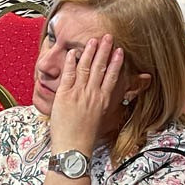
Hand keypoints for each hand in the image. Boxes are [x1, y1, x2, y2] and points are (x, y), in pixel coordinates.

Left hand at [49, 35, 123, 153]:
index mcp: (103, 101)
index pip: (112, 77)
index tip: (119, 51)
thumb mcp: (100, 119)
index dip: (116, 62)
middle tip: (108, 37)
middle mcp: (93, 95)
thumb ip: (103, 105)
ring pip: (86, 67)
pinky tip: (73, 52)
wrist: (73, 148)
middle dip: (104, 50)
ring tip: (93, 40)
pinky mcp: (65, 95)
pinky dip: (71, 62)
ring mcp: (79, 93)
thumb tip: (106, 98)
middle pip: (100, 68)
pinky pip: (68, 74)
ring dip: (90, 52)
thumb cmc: (86, 137)